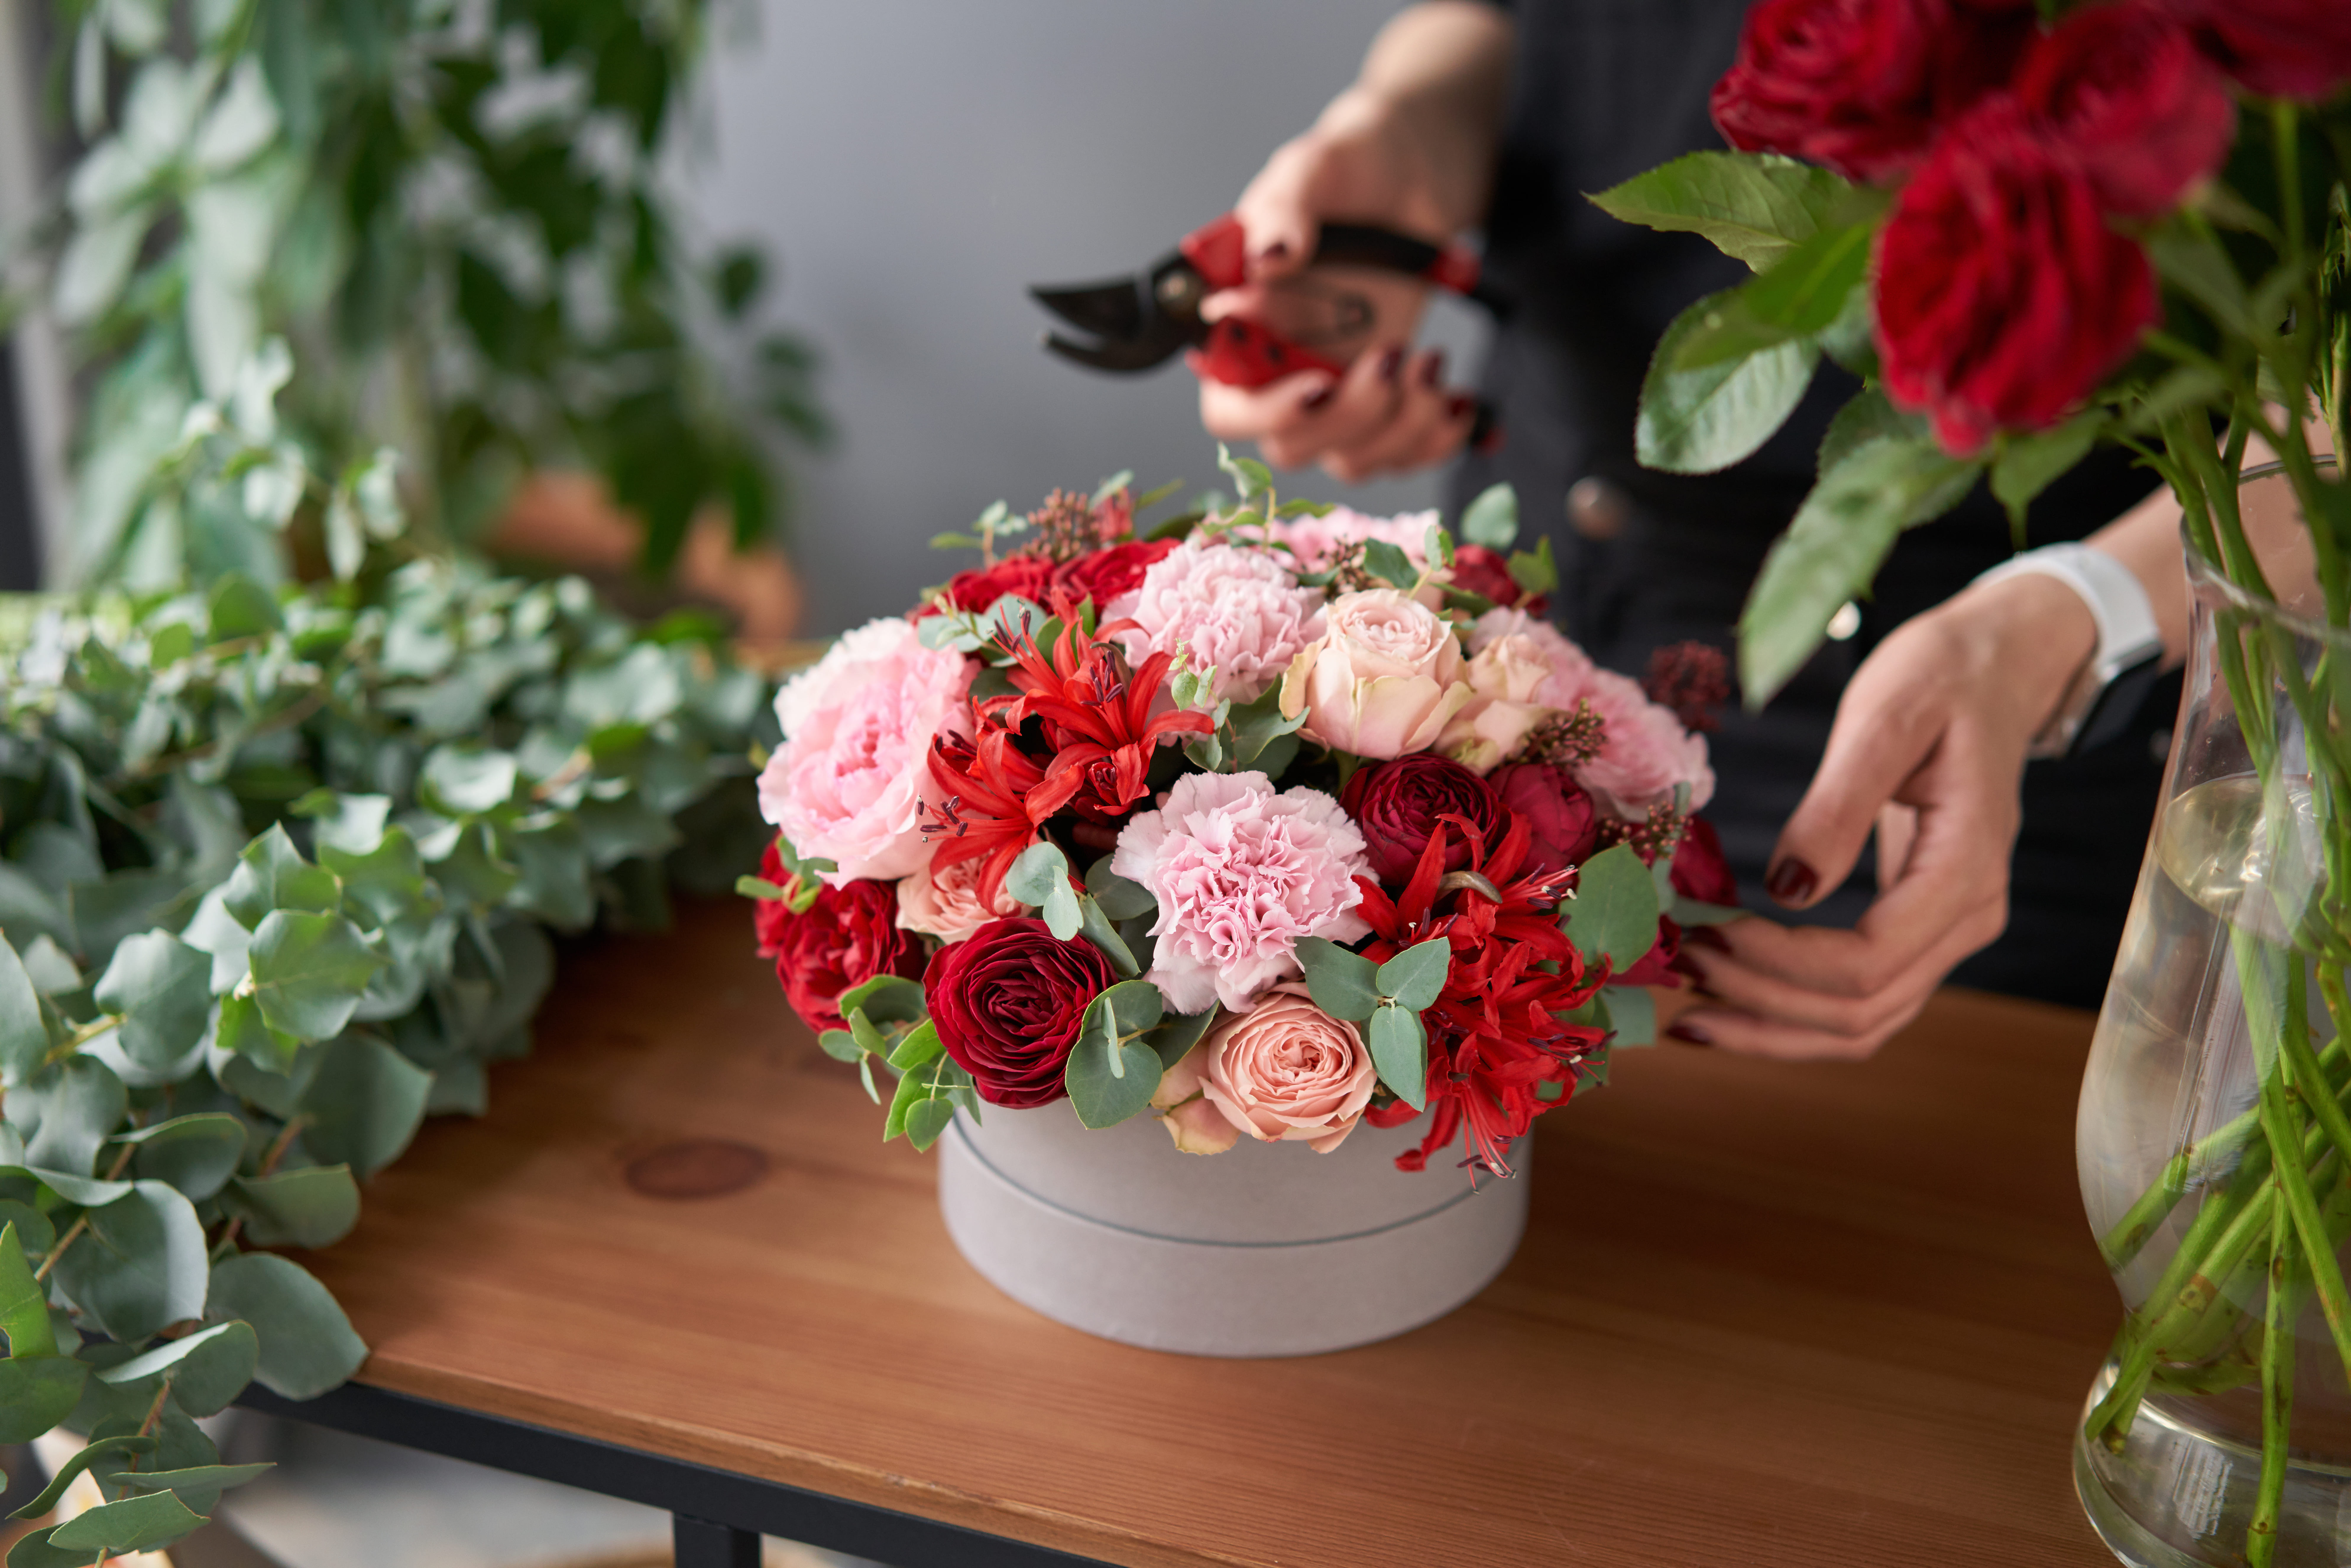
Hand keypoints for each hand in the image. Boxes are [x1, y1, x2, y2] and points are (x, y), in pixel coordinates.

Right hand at [1197, 91, 1480, 480]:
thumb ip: (1283, 209)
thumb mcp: (1313, 167)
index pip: (1228, 409)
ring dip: (1401, 428)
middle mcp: (1283, 371)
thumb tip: (1268, 257)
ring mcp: (1337, 391)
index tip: (1314, 386)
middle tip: (1393, 357)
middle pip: (1293, 448)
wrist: (1413, 173)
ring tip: (1432, 362)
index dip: (1265, 415)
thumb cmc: (1351, 166)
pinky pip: (1403, 455)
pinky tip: (1463, 402)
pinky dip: (1438, 440)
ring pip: (1352, 461)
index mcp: (1244, 327)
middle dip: (1351, 418)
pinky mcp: (1387, 400)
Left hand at [1668, 573, 2097, 1058]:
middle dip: (1763, 1001)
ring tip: (1690, 1004)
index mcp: (1965, 871)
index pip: (1868, 961)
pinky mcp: (1916, 929)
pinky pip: (1857, 998)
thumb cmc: (1941, 678)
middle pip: (1862, 1009)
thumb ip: (1841, 805)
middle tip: (1678, 965)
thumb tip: (1790, 888)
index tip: (1706, 932)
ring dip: (1772, 1024)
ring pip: (1861, 1024)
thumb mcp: (1887, 718)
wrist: (1992, 669)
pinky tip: (1730, 1000)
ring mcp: (1947, 932)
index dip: (1779, 963)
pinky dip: (1791, 1010)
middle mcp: (1967, 920)